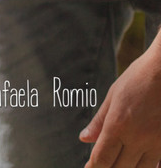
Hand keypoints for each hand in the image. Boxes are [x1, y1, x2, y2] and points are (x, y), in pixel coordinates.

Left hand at [81, 40, 160, 167]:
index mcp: (119, 125)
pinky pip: (158, 164)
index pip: (102, 158)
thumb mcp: (114, 95)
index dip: (93, 167)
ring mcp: (157, 143)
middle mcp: (138, 138)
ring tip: (118, 165)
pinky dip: (148, 167)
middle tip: (100, 166)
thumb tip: (84, 139)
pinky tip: (140, 164)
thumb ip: (99, 121)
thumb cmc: (140, 78)